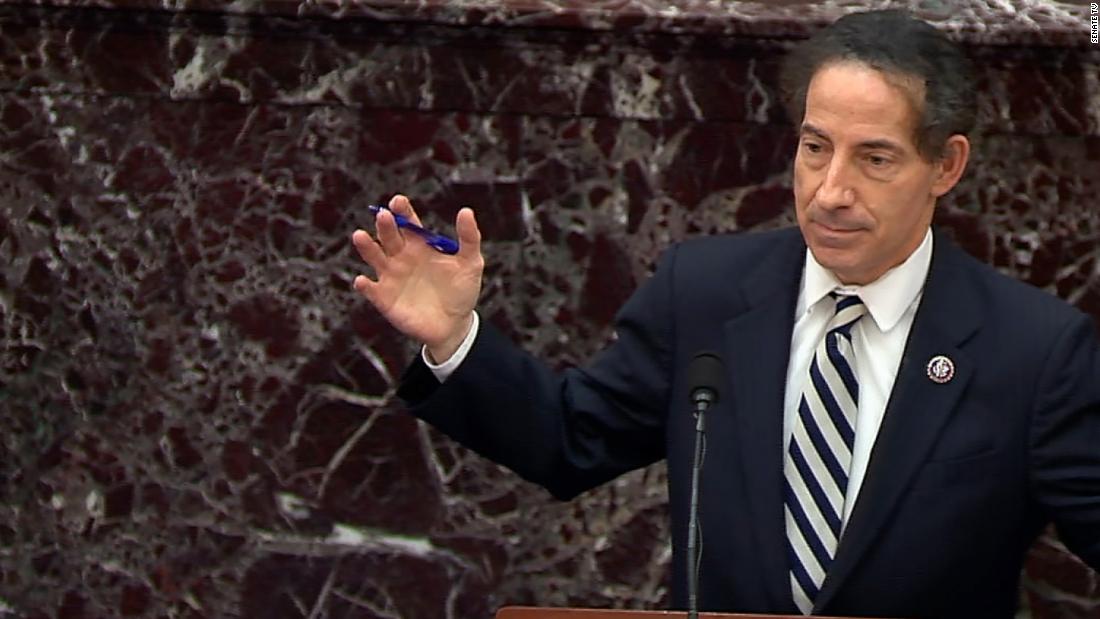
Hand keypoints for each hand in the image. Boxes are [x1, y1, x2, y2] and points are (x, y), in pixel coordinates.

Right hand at [352, 195, 483, 361]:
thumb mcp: (471, 263)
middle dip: (385, 225)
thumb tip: (466, 211)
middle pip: (389, 236)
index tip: (398, 201)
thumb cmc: (462, 291)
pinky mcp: (384, 299)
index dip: (402, 211)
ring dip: (366, 247)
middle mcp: (402, 257)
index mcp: (420, 245)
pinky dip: (365, 285)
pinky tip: (362, 281)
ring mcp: (391, 277)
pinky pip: (371, 290)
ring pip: (374, 257)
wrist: (455, 325)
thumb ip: (469, 237)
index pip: (408, 223)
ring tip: (360, 236)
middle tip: (384, 216)